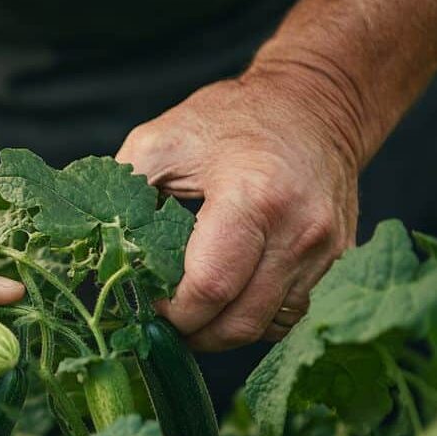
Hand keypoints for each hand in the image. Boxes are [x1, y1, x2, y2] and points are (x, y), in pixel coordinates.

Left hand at [117, 65, 360, 349]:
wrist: (313, 101)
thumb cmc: (230, 119)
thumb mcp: (162, 142)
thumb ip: (125, 195)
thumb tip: (100, 253)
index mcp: (252, 199)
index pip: (209, 289)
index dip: (171, 312)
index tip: (148, 304)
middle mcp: (298, 231)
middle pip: (239, 322)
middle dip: (194, 333)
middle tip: (165, 323)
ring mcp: (324, 250)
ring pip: (268, 326)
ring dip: (224, 333)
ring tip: (194, 316)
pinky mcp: (336, 259)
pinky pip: (291, 313)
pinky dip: (256, 319)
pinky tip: (230, 302)